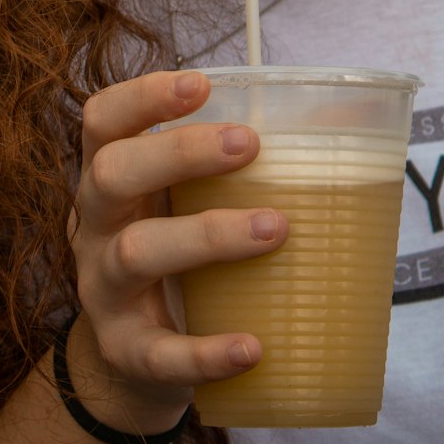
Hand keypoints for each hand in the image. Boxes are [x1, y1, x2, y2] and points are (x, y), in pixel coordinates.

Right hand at [67, 70, 287, 430]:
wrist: (134, 359)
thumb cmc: (179, 253)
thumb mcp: (186, 203)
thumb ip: (237, 167)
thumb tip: (350, 118)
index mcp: (112, 177)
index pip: (103, 120)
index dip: (142, 96)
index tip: (200, 84)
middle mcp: (94, 225)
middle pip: (114, 174)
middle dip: (181, 152)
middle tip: (250, 144)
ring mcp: (103, 289)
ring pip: (139, 252)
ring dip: (210, 236)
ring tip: (276, 229)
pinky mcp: (124, 351)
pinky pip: (159, 352)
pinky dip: (207, 351)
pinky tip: (253, 347)